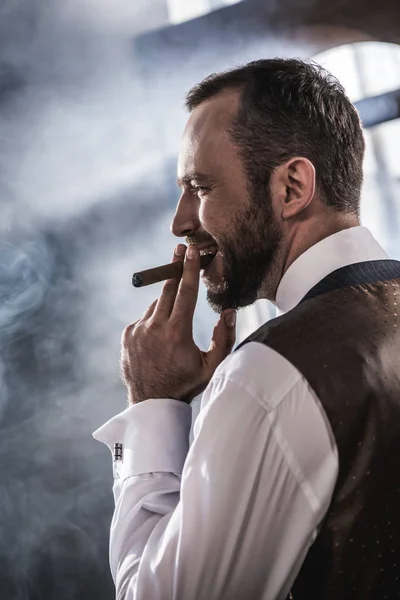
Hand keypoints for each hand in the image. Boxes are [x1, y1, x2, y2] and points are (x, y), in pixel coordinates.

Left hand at [120, 244, 236, 403]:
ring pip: (156, 305)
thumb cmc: (185, 384)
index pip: (185, 292)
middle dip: (175, 269)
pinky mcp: (127, 334)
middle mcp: (154, 327)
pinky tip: (159, 340)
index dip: (189, 269)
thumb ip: (224, 338)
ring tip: (173, 328)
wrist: (151, 403)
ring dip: (167, 306)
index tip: (190, 251)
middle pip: (168, 289)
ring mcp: (138, 330)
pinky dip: (153, 321)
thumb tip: (230, 311)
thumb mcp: (211, 366)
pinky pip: (144, 319)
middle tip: (180, 250)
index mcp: (177, 332)